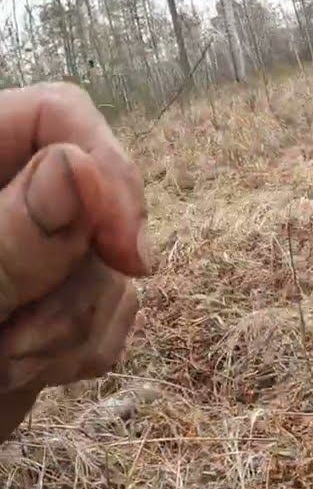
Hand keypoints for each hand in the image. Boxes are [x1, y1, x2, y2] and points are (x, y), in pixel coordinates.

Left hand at [0, 83, 151, 437]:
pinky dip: (82, 350)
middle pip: (97, 199)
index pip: (55, 115)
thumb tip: (77, 167)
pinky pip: (114, 309)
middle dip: (79, 280)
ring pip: (109, 262)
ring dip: (74, 327)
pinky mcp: (52, 302)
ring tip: (7, 366)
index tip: (125, 253)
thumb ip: (8, 240)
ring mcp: (27, 252)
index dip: (104, 170)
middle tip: (21, 340)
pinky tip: (29, 373)